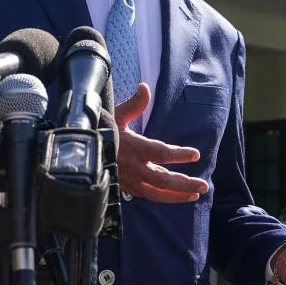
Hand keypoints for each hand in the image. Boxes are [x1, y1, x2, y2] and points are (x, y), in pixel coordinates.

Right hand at [114, 83, 209, 202]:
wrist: (81, 152)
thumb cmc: (102, 130)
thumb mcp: (116, 115)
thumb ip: (134, 104)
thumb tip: (144, 87)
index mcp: (133, 147)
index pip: (160, 152)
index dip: (178, 155)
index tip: (195, 154)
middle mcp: (133, 168)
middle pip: (162, 180)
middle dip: (184, 183)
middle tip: (204, 185)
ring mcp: (130, 181)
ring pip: (156, 193)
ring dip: (177, 195)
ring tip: (196, 194)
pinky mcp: (127, 188)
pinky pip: (148, 196)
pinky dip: (163, 197)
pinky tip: (176, 196)